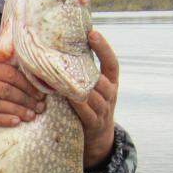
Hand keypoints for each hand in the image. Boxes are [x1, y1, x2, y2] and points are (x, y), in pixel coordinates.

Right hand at [0, 55, 45, 142]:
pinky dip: (3, 120)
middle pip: (6, 89)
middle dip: (27, 99)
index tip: (39, 91)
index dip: (27, 83)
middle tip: (40, 106)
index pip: (8, 72)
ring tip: (32, 115)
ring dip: (19, 110)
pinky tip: (16, 122)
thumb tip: (20, 70)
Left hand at [70, 31, 118, 168]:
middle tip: (71, 54)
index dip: (103, 48)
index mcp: (111, 83)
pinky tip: (66, 96)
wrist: (98, 139)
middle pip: (103, 80)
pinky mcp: (92, 124)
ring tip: (65, 75)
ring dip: (80, 86)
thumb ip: (82, 72)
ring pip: (95, 95)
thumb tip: (61, 48)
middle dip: (88, 69)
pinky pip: (86, 112)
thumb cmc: (89, 106)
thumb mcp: (92, 88)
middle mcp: (110, 95)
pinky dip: (76, 104)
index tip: (92, 32)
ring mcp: (103, 110)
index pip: (111, 63)